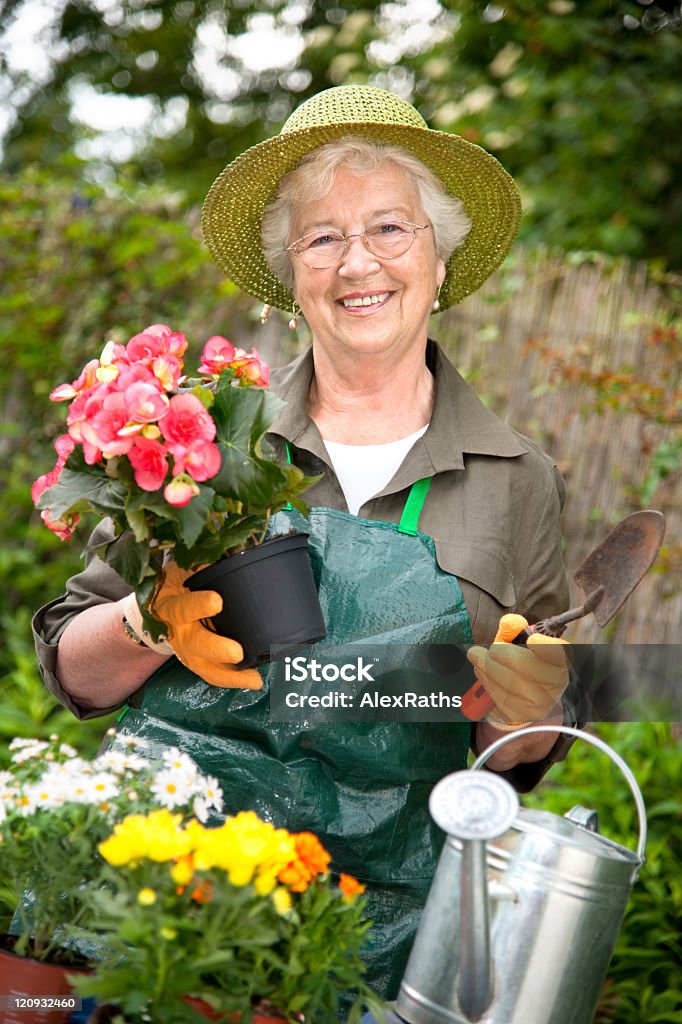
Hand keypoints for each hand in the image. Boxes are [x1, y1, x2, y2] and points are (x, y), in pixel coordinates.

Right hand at [151, 563, 261, 689]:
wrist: (153, 611)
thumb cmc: (175, 584)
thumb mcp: (180, 569)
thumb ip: (199, 561)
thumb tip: (226, 539)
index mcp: (171, 606)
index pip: (183, 606)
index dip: (199, 605)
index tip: (218, 601)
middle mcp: (177, 632)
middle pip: (195, 644)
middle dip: (217, 649)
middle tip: (238, 652)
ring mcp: (186, 651)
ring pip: (205, 668)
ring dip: (230, 675)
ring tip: (254, 679)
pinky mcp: (196, 661)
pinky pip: (212, 675)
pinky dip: (232, 679)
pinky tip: (253, 681)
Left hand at [466, 614, 568, 723]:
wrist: (523, 692)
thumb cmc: (521, 659)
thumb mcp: (517, 641)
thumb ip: (513, 629)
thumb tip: (510, 622)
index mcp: (558, 660)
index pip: (557, 654)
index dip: (547, 647)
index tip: (532, 639)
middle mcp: (555, 683)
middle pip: (524, 666)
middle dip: (497, 655)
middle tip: (478, 650)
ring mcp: (540, 702)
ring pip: (508, 683)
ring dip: (485, 668)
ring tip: (477, 659)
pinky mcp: (524, 715)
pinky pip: (500, 698)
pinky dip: (486, 683)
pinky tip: (483, 675)